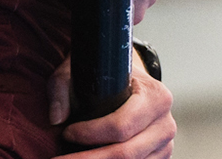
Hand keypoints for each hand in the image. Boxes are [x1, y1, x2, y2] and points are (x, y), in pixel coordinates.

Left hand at [48, 50, 174, 158]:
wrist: (129, 78)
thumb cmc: (105, 75)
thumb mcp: (80, 71)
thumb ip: (62, 89)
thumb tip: (56, 119)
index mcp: (155, 96)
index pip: (121, 125)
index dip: (90, 134)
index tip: (66, 132)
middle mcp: (165, 123)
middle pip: (126, 153)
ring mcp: (165, 144)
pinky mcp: (159, 157)